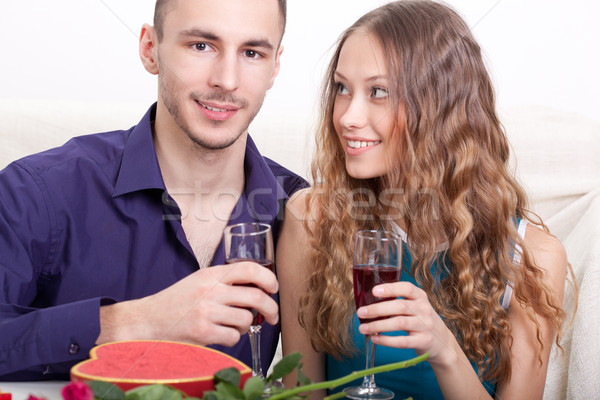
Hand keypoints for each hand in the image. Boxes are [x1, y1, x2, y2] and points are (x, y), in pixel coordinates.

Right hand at [98, 261, 278, 346]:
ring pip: (246, 319)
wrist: (147, 320)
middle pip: (256, 296)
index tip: (274, 288)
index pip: (249, 268)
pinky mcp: (203, 332)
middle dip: (271, 308)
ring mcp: (207, 311)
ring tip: (234, 326)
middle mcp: (210, 290)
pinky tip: (222, 335)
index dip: (268, 277)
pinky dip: (233, 339)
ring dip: (245, 326)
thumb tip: (257, 288)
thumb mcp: (199, 281)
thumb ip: (224, 281)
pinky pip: (234, 337)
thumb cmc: (176, 302)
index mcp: (211, 274)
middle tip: (272, 315)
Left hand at [356, 281, 456, 366]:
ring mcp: (425, 326)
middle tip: (361, 312)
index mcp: (420, 297)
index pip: (407, 288)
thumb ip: (398, 302)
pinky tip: (375, 338)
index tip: (374, 291)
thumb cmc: (421, 321)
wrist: (443, 343)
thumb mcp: (415, 307)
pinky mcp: (424, 341)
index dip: (390, 288)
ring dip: (378, 325)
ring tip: (363, 328)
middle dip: (378, 309)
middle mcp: (424, 309)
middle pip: (400, 306)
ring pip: (399, 323)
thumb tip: (369, 302)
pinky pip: (402, 341)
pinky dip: (386, 340)